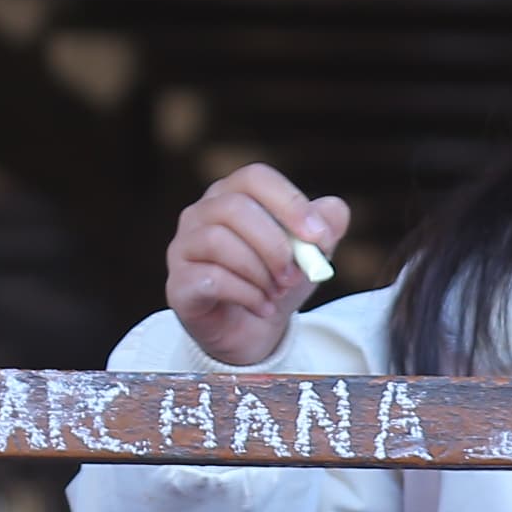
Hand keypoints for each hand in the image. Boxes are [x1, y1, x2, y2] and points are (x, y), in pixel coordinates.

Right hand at [166, 165, 348, 367]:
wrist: (253, 333)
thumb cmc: (277, 282)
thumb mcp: (310, 255)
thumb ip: (326, 227)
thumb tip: (333, 211)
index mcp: (232, 195)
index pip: (255, 177)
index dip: (289, 202)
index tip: (319, 236)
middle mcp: (200, 214)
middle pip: (235, 208)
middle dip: (275, 245)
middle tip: (296, 274)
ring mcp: (183, 248)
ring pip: (218, 240)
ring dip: (260, 271)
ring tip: (279, 292)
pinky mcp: (178, 284)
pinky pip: (209, 278)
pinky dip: (246, 294)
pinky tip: (264, 308)